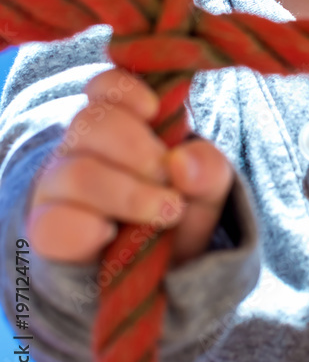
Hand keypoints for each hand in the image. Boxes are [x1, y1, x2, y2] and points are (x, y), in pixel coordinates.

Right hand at [27, 68, 233, 269]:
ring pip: (77, 172)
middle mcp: (81, 147)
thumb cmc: (177, 218)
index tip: (154, 110)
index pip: (103, 87)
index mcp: (118, 124)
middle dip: (141, 152)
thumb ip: (208, 171)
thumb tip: (181, 162)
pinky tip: (113, 236)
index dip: (124, 89)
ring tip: (166, 213)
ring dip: (129, 193)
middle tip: (171, 182)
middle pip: (92, 123)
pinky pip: (54, 221)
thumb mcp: (207, 192)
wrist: (158, 274)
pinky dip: (90, 228)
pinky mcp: (46, 229)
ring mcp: (58, 186)